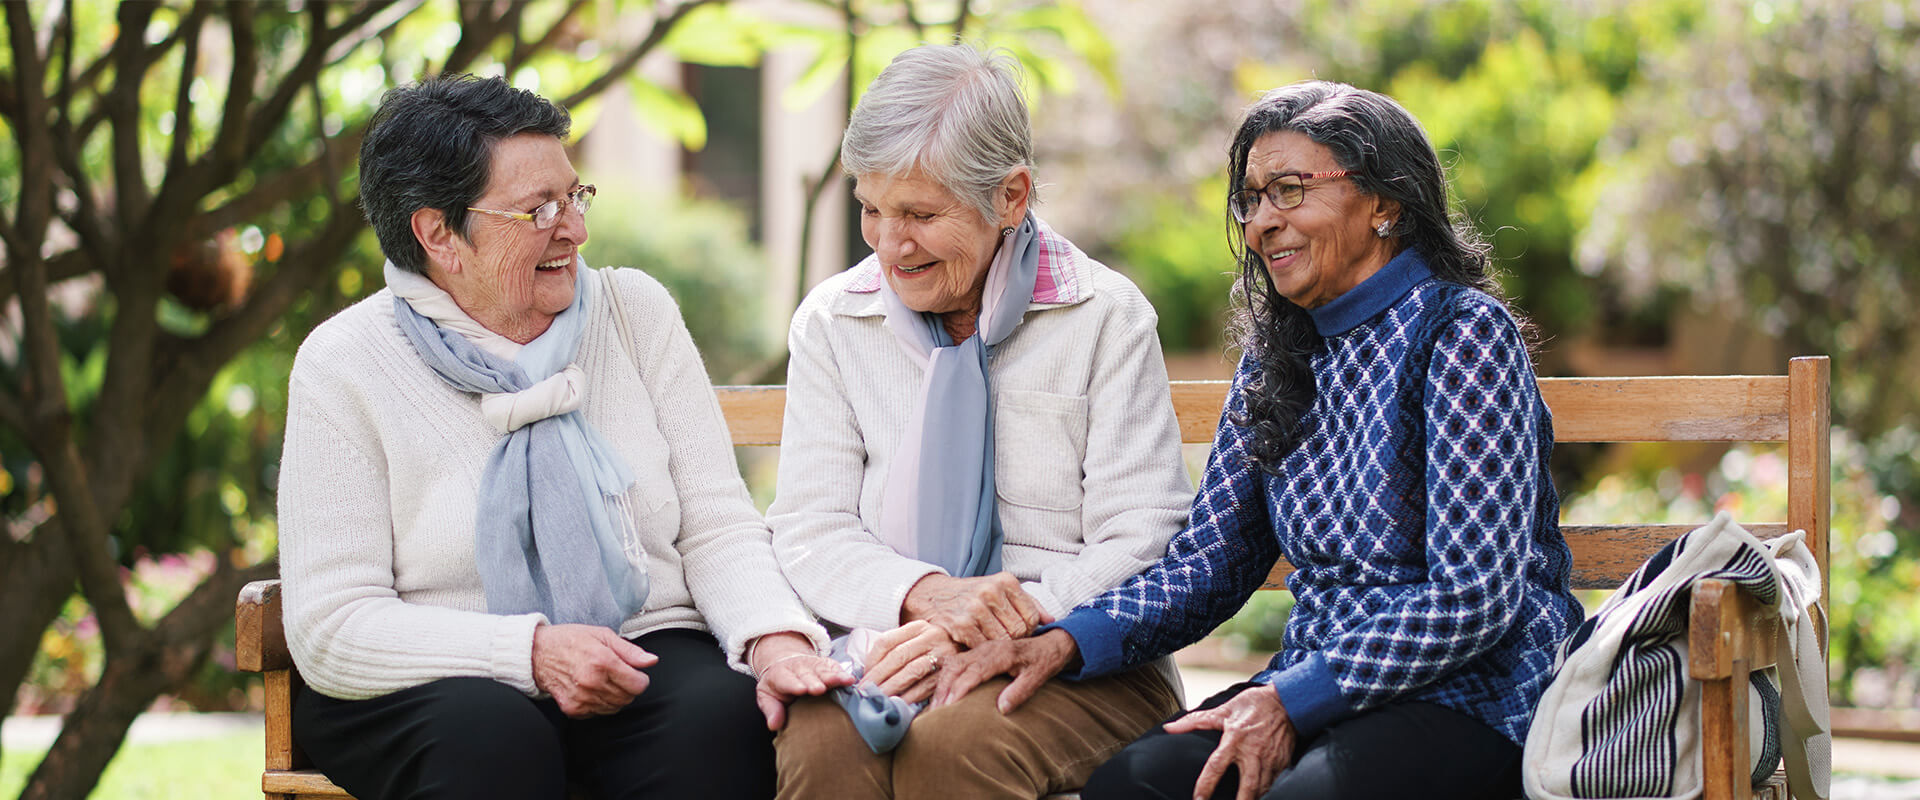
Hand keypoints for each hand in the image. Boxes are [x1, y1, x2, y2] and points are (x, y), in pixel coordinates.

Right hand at [531, 623, 657, 718]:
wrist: (537, 653)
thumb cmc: (570, 640)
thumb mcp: (602, 635)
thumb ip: (630, 650)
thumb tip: (651, 661)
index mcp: (603, 661)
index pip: (638, 684)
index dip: (640, 678)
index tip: (634, 672)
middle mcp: (592, 682)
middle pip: (628, 697)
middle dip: (628, 687)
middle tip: (617, 674)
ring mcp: (582, 698)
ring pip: (615, 707)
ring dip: (615, 696)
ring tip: (603, 680)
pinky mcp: (573, 709)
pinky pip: (599, 713)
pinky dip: (600, 703)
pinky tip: (592, 689)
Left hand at [749, 632, 852, 730]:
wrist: (787, 664)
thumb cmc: (778, 685)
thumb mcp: (767, 696)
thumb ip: (771, 709)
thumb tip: (774, 725)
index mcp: (781, 675)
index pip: (787, 680)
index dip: (794, 684)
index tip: (801, 690)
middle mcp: (799, 668)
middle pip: (807, 675)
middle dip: (814, 681)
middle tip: (819, 689)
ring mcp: (814, 665)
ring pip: (823, 671)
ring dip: (832, 677)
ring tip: (841, 681)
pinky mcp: (827, 665)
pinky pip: (836, 669)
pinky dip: (843, 674)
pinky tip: (850, 680)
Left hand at [860, 621, 958, 703]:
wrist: (975, 647)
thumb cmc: (937, 650)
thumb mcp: (919, 641)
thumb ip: (897, 648)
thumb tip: (867, 671)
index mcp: (918, 627)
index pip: (887, 641)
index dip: (871, 661)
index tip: (862, 677)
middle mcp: (932, 636)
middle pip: (898, 656)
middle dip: (878, 677)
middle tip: (865, 692)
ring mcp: (944, 653)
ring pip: (912, 671)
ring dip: (892, 687)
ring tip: (879, 699)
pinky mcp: (952, 671)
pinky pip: (928, 685)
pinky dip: (911, 696)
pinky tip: (899, 704)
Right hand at [901, 572, 1052, 646]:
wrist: (931, 594)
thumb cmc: (971, 596)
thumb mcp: (1000, 591)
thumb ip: (1028, 603)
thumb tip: (1052, 620)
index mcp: (1006, 581)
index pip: (1032, 616)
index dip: (1028, 630)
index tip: (1016, 633)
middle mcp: (992, 591)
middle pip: (1019, 631)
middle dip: (1013, 640)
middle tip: (1001, 641)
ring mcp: (976, 607)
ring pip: (1003, 641)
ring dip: (997, 647)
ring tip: (989, 643)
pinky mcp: (961, 623)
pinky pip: (983, 647)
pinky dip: (981, 650)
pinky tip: (975, 645)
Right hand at [932, 628, 1077, 711]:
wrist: (1049, 644)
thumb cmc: (1043, 661)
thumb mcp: (1038, 677)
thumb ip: (1020, 691)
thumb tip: (1001, 709)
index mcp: (1001, 653)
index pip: (974, 671)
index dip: (960, 689)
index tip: (950, 706)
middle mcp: (986, 649)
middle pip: (956, 667)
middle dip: (944, 690)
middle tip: (935, 713)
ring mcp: (980, 650)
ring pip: (952, 665)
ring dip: (941, 686)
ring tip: (934, 709)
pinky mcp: (976, 654)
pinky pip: (954, 664)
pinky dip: (944, 680)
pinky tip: (940, 696)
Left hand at [1162, 684, 1296, 799]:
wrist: (1287, 700)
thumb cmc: (1253, 704)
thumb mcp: (1223, 710)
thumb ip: (1195, 721)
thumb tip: (1169, 728)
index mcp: (1234, 739)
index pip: (1216, 767)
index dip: (1206, 785)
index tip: (1198, 799)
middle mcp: (1253, 752)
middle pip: (1247, 786)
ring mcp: (1270, 759)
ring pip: (1263, 789)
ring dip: (1254, 799)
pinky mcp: (1283, 762)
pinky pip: (1276, 783)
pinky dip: (1268, 792)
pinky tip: (1260, 796)